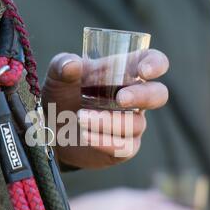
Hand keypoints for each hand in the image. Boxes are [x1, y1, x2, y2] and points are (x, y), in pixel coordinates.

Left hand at [42, 49, 168, 168]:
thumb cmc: (61, 94)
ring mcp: (132, 124)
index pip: (152, 62)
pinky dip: (105, 141)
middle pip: (158, 95)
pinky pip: (124, 147)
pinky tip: (86, 135)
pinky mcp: (123, 147)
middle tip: (120, 98)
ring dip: (108, 121)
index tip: (145, 71)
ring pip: (135, 124)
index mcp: (125, 72)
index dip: (156, 64)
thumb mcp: (57, 76)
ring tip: (80, 117)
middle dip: (142, 96)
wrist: (51, 129)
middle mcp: (135, 98)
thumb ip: (63, 65)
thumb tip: (73, 65)